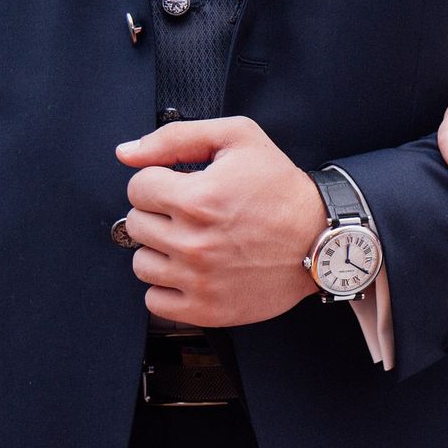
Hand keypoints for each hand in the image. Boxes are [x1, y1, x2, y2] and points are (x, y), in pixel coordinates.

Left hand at [117, 117, 326, 325]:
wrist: (321, 240)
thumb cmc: (282, 189)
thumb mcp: (239, 139)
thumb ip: (176, 137)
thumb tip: (126, 154)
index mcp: (198, 199)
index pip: (137, 188)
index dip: (159, 182)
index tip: (182, 187)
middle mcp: (195, 242)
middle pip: (136, 225)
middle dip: (160, 215)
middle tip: (192, 215)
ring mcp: (199, 280)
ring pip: (141, 264)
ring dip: (161, 252)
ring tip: (193, 243)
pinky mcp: (207, 309)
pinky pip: (155, 302)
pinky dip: (168, 288)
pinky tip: (193, 272)